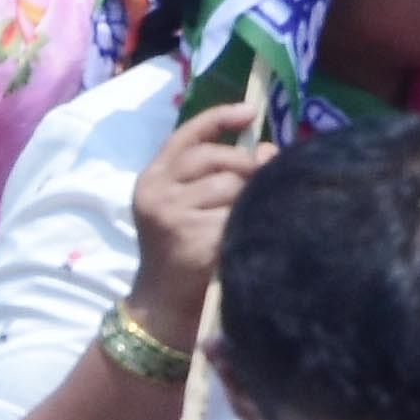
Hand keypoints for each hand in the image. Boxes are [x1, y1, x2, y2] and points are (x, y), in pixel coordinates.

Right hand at [125, 93, 275, 325]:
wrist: (161, 306)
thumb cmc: (181, 250)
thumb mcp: (184, 204)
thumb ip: (216, 173)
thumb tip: (268, 149)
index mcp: (152, 178)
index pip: (188, 135)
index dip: (221, 118)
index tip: (251, 112)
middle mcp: (157, 192)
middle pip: (216, 157)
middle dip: (246, 165)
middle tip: (260, 181)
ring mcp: (172, 216)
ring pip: (229, 185)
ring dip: (247, 196)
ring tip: (249, 214)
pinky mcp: (194, 240)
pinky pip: (236, 216)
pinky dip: (250, 221)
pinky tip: (250, 232)